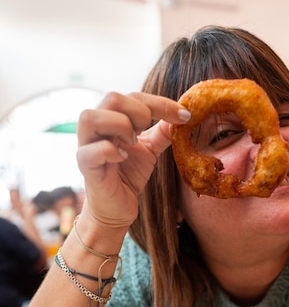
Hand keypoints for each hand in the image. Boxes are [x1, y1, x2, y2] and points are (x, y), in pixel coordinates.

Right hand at [76, 91, 189, 227]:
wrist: (116, 209)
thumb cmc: (128, 176)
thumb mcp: (150, 150)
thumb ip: (162, 132)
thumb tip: (181, 116)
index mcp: (112, 119)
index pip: (134, 97)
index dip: (160, 103)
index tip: (184, 116)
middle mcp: (96, 128)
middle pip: (112, 98)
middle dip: (139, 112)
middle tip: (147, 132)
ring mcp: (87, 146)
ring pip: (92, 117)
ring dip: (120, 126)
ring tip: (132, 143)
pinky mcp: (85, 166)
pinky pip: (92, 150)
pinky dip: (110, 151)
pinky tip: (123, 158)